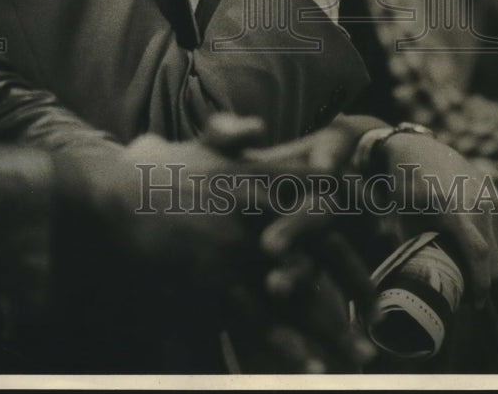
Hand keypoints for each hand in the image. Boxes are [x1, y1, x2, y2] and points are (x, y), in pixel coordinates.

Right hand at [55, 114, 375, 372]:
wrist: (112, 193)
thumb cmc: (158, 169)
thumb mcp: (201, 144)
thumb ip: (235, 134)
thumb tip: (258, 128)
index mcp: (257, 173)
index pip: (322, 190)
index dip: (357, 211)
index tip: (385, 232)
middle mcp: (255, 208)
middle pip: (320, 246)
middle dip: (353, 277)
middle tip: (379, 305)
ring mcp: (236, 245)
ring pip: (296, 291)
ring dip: (330, 325)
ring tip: (361, 354)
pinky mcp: (212, 278)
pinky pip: (257, 318)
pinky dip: (286, 346)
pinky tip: (311, 368)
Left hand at [375, 131, 497, 306]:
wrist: (416, 148)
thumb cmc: (405, 185)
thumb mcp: (404, 217)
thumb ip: (418, 247)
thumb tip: (427, 280)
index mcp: (453, 208)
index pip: (478, 254)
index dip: (481, 284)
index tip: (475, 304)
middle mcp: (476, 201)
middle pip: (493, 255)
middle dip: (485, 280)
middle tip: (470, 295)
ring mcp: (488, 194)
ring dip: (488, 261)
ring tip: (467, 267)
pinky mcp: (493, 192)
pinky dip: (490, 241)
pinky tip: (471, 243)